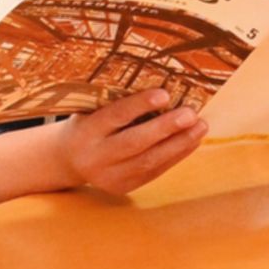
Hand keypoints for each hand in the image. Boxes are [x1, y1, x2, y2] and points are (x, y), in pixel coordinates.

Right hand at [55, 89, 206, 195]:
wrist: (68, 158)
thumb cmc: (89, 122)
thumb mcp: (93, 107)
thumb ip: (118, 100)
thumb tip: (164, 82)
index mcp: (86, 131)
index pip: (115, 116)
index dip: (140, 105)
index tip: (165, 94)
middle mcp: (96, 157)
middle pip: (134, 143)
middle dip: (166, 128)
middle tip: (192, 114)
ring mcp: (109, 176)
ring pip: (149, 162)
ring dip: (179, 143)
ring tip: (200, 126)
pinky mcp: (123, 187)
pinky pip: (154, 171)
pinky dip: (176, 155)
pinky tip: (192, 141)